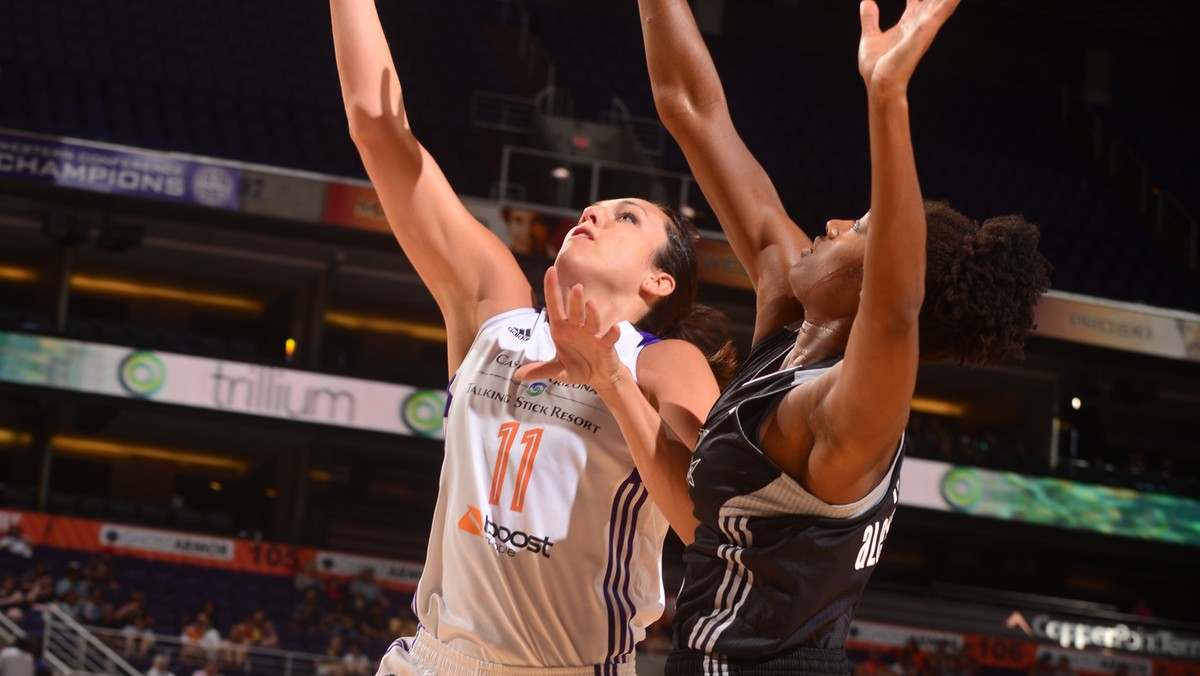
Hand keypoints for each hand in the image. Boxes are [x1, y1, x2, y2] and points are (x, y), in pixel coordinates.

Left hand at [514, 266, 625, 389]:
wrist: (598, 376)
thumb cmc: (576, 366)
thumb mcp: (557, 370)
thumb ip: (540, 370)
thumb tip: (518, 375)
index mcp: (561, 329)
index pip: (554, 306)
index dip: (552, 289)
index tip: (550, 270)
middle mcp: (577, 328)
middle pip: (574, 312)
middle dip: (574, 301)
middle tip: (576, 287)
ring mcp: (592, 335)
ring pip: (591, 322)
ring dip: (592, 314)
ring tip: (590, 304)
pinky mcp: (606, 345)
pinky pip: (609, 338)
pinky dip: (612, 333)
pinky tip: (615, 328)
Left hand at [858, 0, 959, 92]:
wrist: (879, 83)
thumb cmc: (876, 67)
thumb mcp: (870, 36)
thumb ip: (870, 19)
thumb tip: (866, 1)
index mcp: (908, 22)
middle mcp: (920, 21)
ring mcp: (925, 24)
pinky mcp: (927, 28)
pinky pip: (945, 7)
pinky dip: (952, 0)